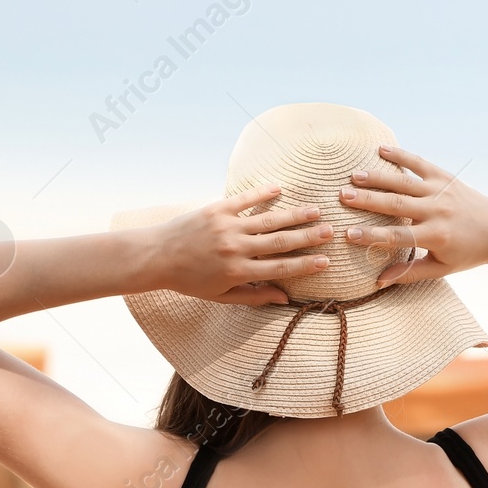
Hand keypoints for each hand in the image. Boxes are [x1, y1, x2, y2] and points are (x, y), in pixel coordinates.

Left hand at [141, 184, 332, 304]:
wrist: (156, 256)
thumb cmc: (190, 280)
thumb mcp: (221, 296)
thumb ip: (254, 297)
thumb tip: (284, 298)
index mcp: (238, 272)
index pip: (280, 268)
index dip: (305, 265)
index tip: (326, 261)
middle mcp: (236, 248)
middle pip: (280, 242)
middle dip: (308, 237)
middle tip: (331, 232)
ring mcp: (227, 227)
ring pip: (268, 220)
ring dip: (294, 215)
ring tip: (316, 210)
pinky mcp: (216, 209)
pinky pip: (244, 200)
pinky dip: (262, 193)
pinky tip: (279, 189)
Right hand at [337, 147, 487, 285]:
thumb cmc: (468, 252)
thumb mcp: (442, 268)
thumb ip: (410, 273)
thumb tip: (379, 281)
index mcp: (436, 236)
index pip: (398, 237)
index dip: (372, 236)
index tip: (348, 234)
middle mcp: (437, 211)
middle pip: (396, 205)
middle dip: (367, 201)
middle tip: (342, 197)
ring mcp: (441, 191)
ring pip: (403, 182)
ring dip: (377, 177)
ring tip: (353, 176)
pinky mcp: (444, 176)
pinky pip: (419, 163)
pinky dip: (400, 155)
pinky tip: (379, 149)